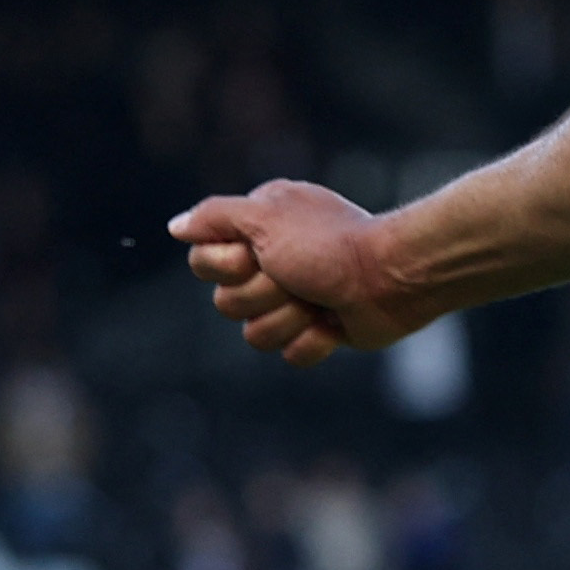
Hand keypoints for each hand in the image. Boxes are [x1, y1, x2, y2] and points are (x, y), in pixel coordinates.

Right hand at [169, 180, 423, 368]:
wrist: (393, 276)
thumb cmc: (330, 243)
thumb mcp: (266, 216)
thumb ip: (216, 217)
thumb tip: (177, 227)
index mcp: (258, 231)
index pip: (203, 262)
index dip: (225, 266)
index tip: (256, 254)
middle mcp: (273, 263)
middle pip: (225, 304)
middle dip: (262, 294)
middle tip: (297, 276)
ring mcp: (296, 299)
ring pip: (254, 335)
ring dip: (288, 318)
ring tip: (320, 300)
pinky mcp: (319, 330)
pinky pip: (290, 354)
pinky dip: (315, 340)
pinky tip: (336, 322)